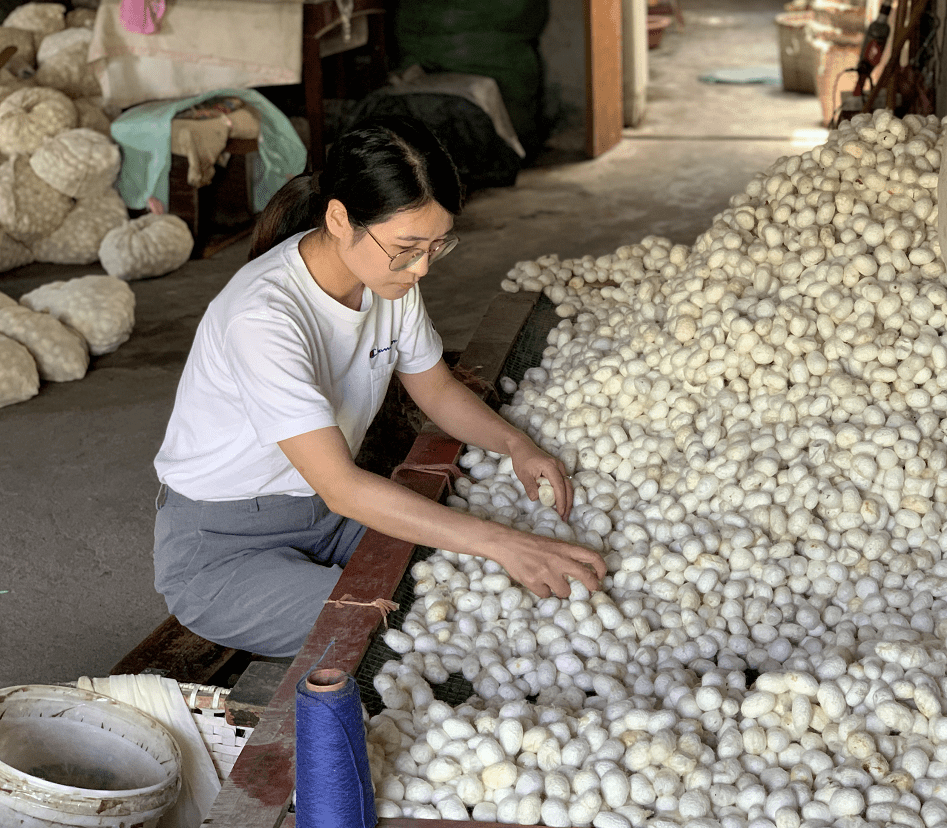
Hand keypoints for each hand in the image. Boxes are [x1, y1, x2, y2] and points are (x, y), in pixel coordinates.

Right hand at [490, 531, 606, 598]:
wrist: (507, 544)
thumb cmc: (531, 545)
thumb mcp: (553, 544)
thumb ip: (567, 556)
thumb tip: (583, 573)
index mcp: (564, 548)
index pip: (591, 556)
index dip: (601, 568)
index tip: (601, 575)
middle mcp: (558, 559)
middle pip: (585, 576)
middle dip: (592, 585)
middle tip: (593, 589)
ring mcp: (546, 571)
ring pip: (564, 592)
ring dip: (560, 590)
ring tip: (550, 582)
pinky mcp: (534, 581)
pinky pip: (546, 594)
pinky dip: (542, 591)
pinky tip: (536, 581)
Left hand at [509, 441, 572, 520]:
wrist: (522, 446)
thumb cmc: (522, 459)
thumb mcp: (523, 474)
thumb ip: (530, 486)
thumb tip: (537, 499)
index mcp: (550, 466)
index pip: (559, 486)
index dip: (561, 500)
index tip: (560, 512)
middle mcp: (558, 466)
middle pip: (568, 487)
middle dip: (567, 503)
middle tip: (564, 517)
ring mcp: (559, 467)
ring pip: (568, 485)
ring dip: (567, 499)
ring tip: (564, 513)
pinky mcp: (557, 470)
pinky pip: (563, 483)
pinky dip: (564, 494)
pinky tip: (561, 503)